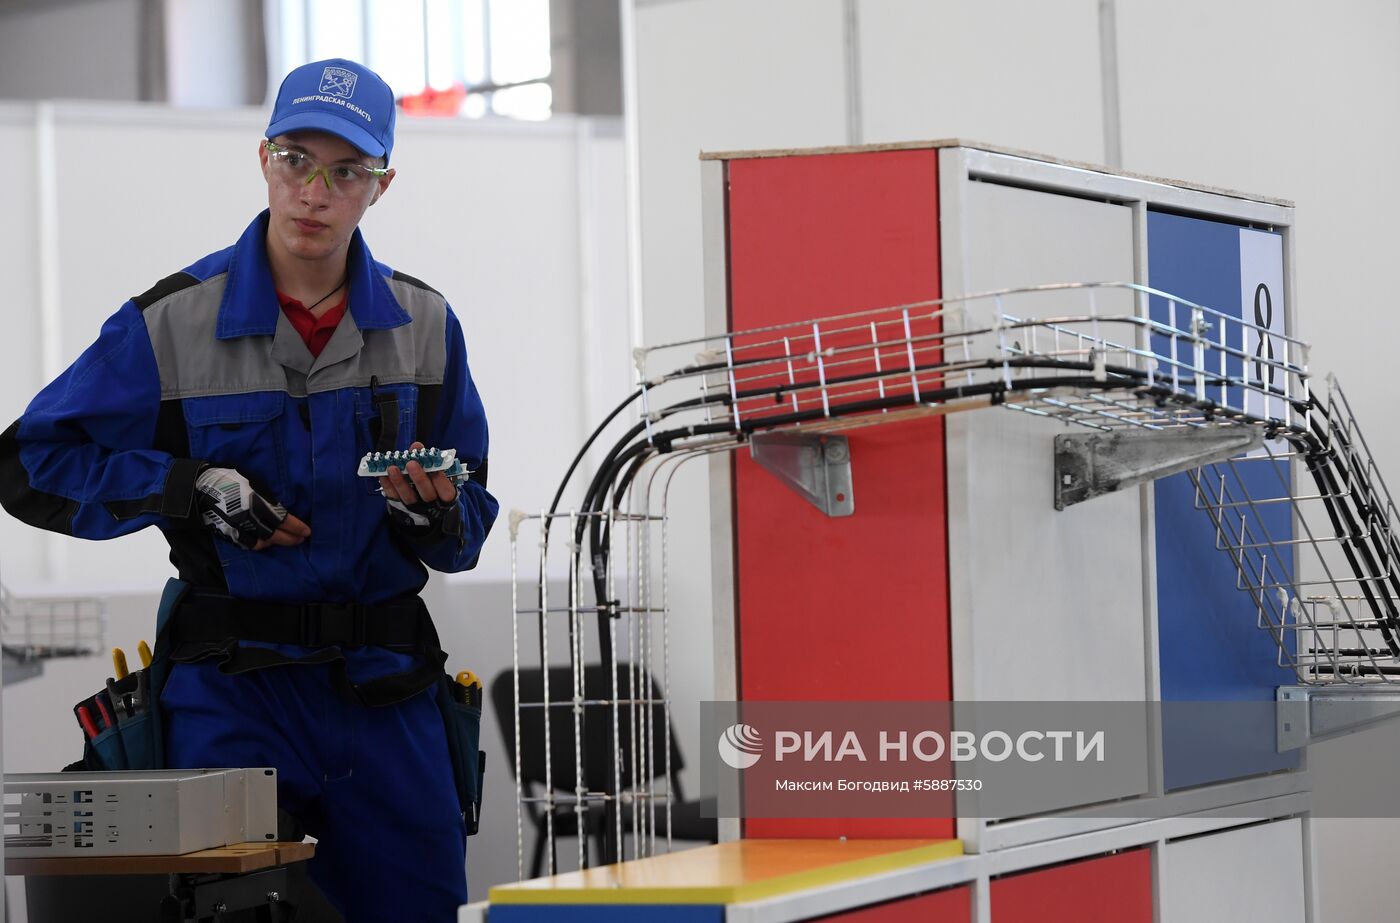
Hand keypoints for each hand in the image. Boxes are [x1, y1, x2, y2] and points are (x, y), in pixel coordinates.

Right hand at [194, 466, 310, 550]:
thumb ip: (267, 498)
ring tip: (283, 540)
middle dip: (291, 539)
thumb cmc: (228, 479)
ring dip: (275, 543)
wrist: (199, 488)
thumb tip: (280, 507)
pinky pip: (248, 545)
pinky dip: (259, 544)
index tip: (307, 531)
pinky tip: (265, 541)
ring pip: (263, 544)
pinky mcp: (229, 535)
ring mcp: (239, 530)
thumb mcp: (253, 482)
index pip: (284, 520)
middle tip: (300, 540)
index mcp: (258, 504)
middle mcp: (251, 520)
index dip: (297, 528)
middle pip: (276, 536)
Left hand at [378, 442, 457, 505]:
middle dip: (419, 478)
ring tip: (392, 468)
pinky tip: (383, 475)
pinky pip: (394, 498)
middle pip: (427, 493)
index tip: (435, 467)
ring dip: (399, 482)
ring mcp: (415, 507)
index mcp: (445, 496)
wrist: (423, 506)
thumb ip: (426, 459)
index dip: (440, 480)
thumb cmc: (432, 483)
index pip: (446, 491)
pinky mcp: (400, 507)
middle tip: (411, 464)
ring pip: (408, 497)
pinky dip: (388, 486)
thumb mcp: (435, 472)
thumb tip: (417, 446)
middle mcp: (431, 504)